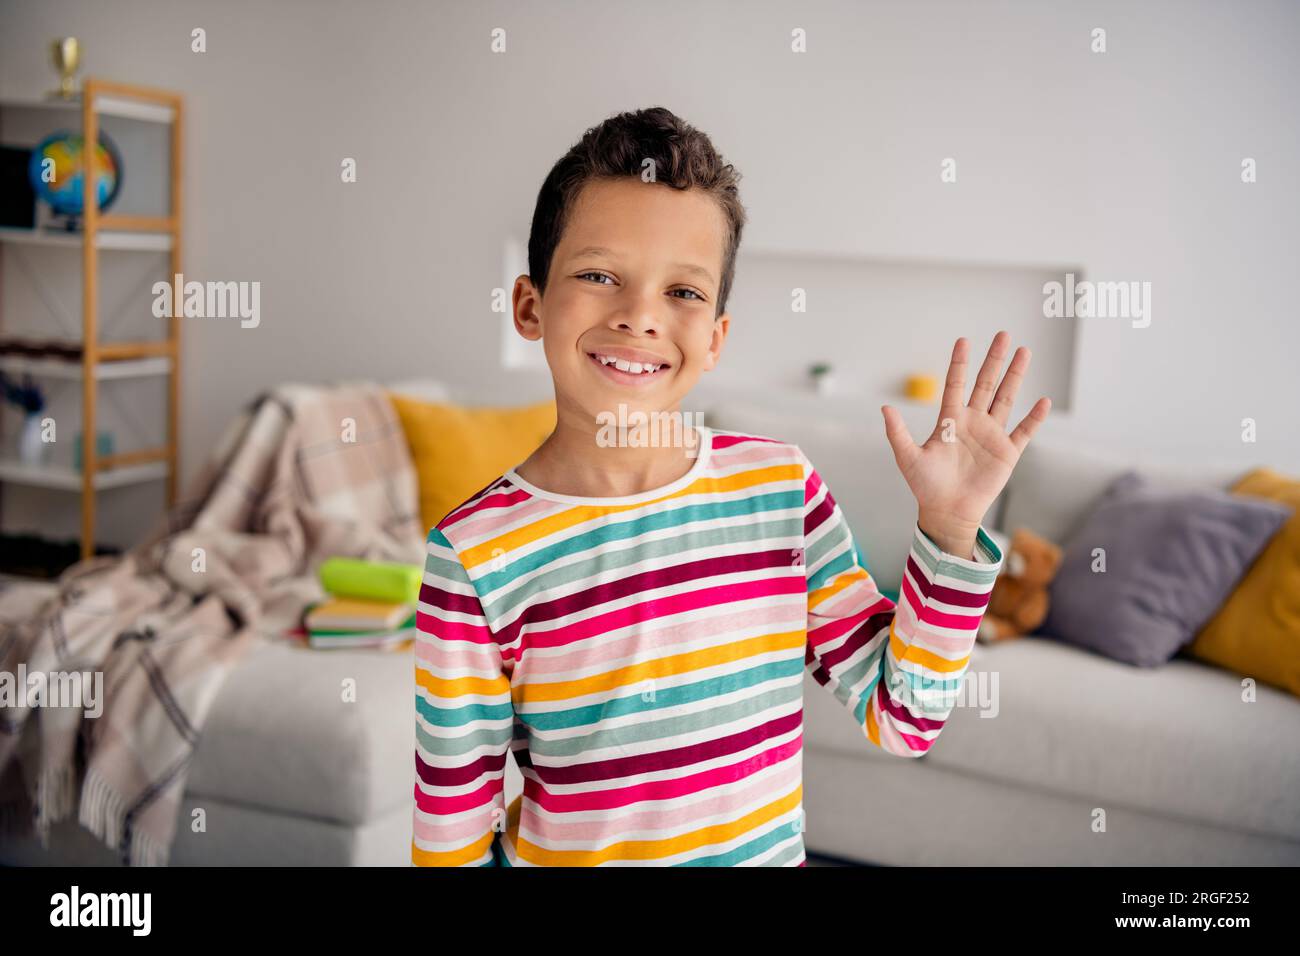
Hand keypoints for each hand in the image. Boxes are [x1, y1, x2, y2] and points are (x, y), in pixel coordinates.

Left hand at [881, 331, 1050, 557]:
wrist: (946, 512)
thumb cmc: (925, 486)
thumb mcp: (908, 457)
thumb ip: (897, 433)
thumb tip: (884, 408)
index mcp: (950, 421)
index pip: (956, 384)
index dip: (960, 363)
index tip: (964, 340)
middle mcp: (972, 423)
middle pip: (986, 384)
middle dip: (995, 360)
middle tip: (1004, 335)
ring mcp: (991, 436)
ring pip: (1006, 399)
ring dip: (1015, 377)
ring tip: (1024, 352)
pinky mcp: (1007, 453)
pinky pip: (1024, 432)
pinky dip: (1034, 418)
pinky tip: (1043, 401)